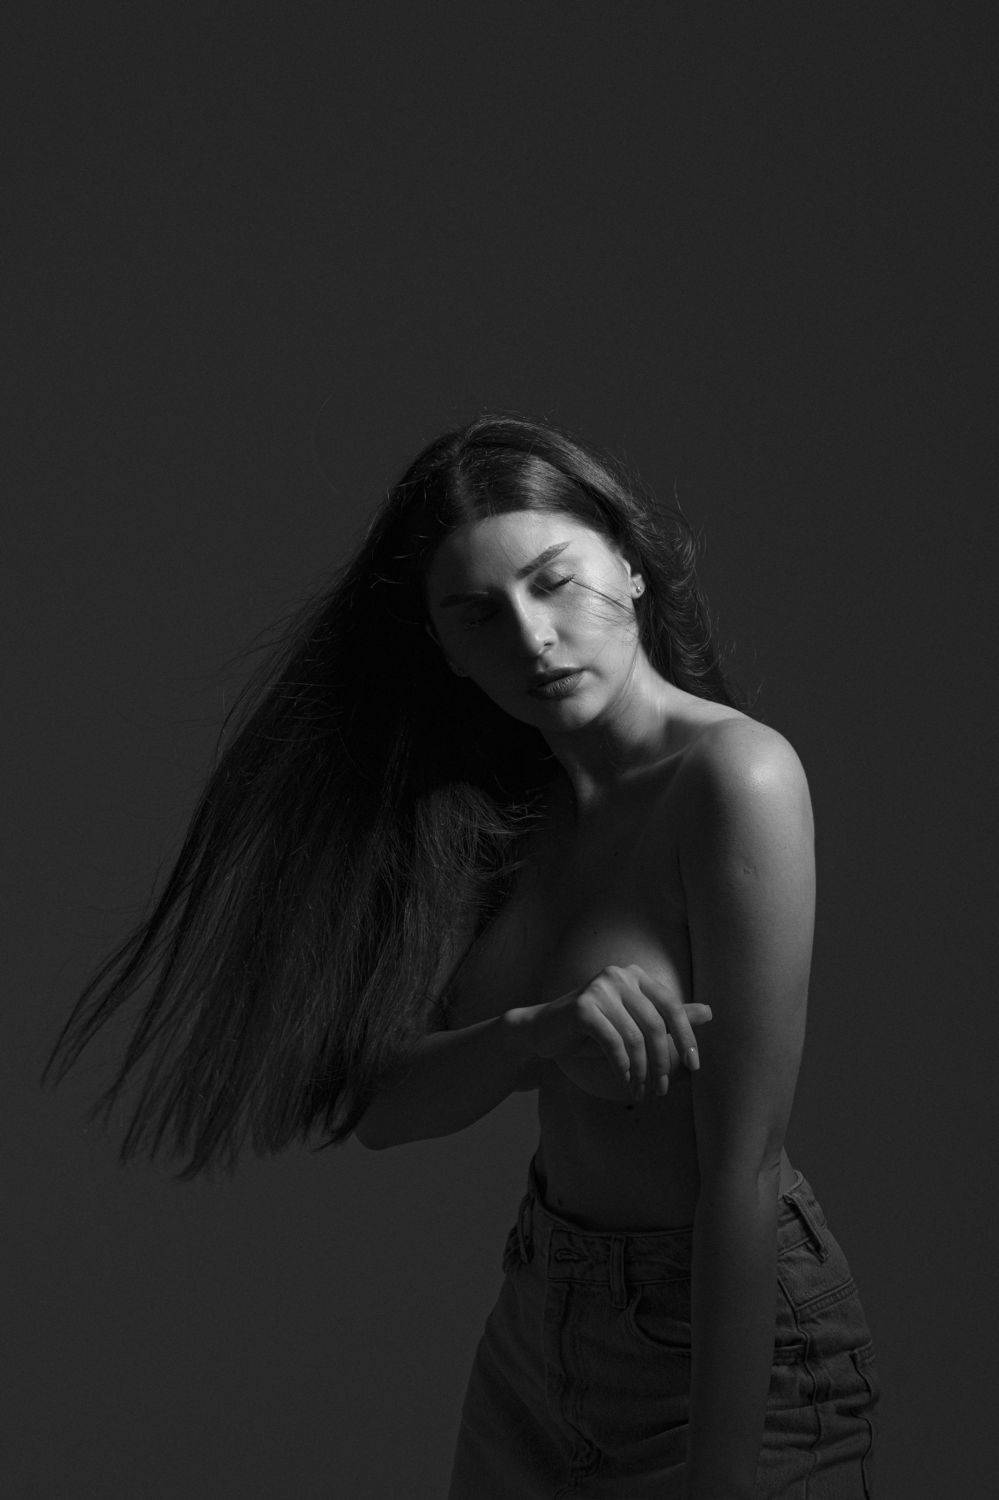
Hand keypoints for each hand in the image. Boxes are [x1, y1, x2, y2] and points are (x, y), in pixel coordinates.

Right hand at [511, 964, 711, 1104]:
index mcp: (636, 975)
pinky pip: (613, 1044)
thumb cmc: (592, 1030)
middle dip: (663, 1062)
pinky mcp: (582, 1007)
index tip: (694, 1067)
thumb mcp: (633, 1023)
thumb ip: (668, 1017)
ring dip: (642, 1071)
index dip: (687, 1037)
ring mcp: (599, 988)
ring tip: (642, 1092)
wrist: (544, 1031)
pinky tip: (625, 1082)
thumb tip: (710, 1012)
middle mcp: (619, 975)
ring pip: (635, 1038)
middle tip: (662, 1089)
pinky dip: (622, 1068)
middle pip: (655, 1024)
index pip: (672, 1005)